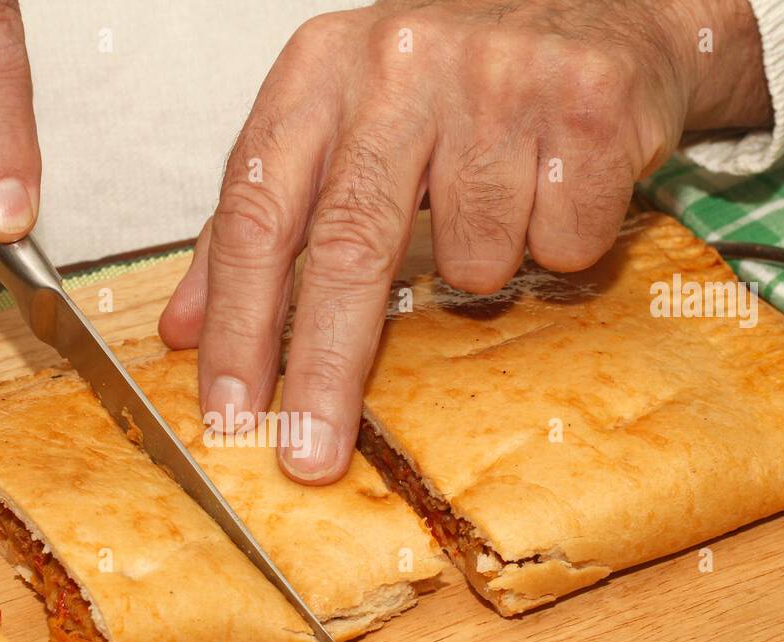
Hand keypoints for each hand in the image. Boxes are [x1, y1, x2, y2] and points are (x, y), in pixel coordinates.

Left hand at [160, 0, 769, 483]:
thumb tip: (185, 329)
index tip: (230, 413)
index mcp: (320, 72)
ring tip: (499, 202)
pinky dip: (557, 242)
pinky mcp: (588, 106)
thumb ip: (259, 221)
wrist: (598, 8)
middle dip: (323, 370)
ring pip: (472, 261)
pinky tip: (554, 187)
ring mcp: (497, 80)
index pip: (257, 216)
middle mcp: (400, 66)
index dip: (237, 325)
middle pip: (347, 249)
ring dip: (482, 266)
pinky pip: (558, 244)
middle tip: (308, 455)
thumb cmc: (451, 81)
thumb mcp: (337, 123)